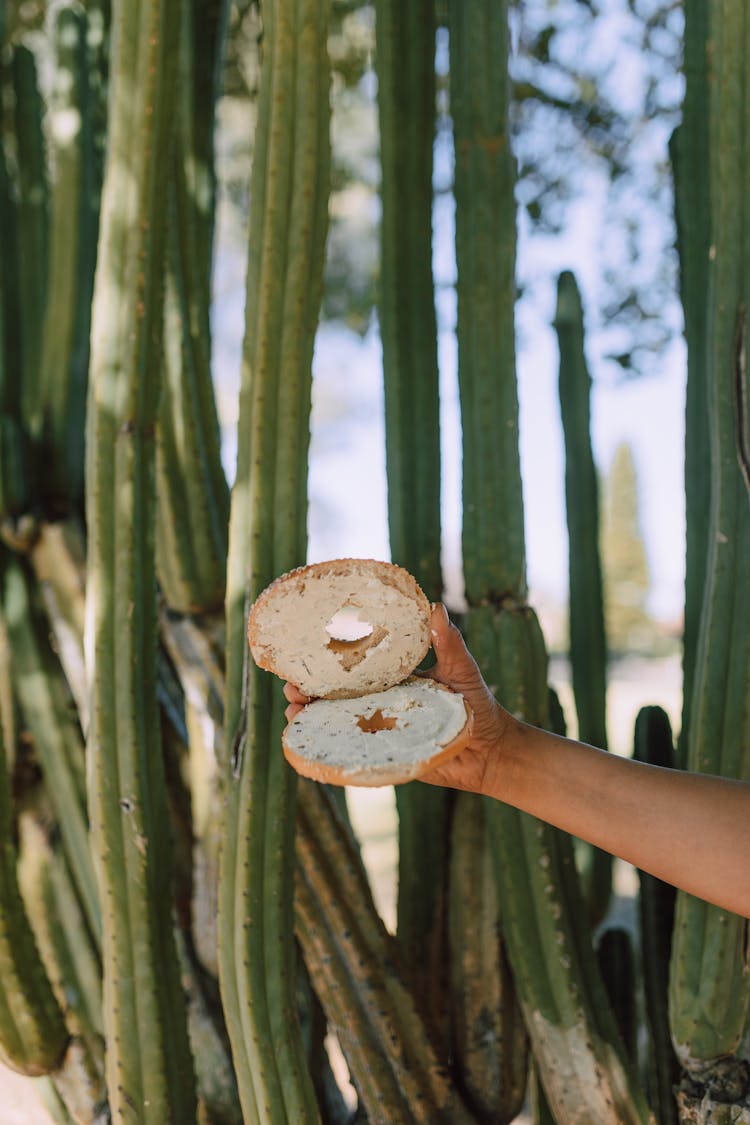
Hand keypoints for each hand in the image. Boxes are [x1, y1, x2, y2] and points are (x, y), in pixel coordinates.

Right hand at [281, 602, 512, 796]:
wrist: (493, 752)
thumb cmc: (479, 707)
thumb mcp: (462, 670)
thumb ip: (449, 643)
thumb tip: (436, 607)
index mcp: (396, 679)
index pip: (357, 668)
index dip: (331, 663)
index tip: (307, 654)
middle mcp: (383, 703)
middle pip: (337, 696)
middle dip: (310, 690)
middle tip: (291, 686)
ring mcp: (382, 730)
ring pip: (337, 722)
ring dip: (311, 717)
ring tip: (294, 712)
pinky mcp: (386, 755)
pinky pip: (352, 751)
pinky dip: (328, 747)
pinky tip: (306, 741)